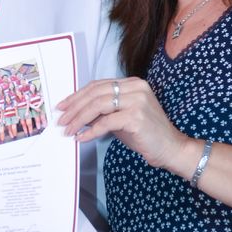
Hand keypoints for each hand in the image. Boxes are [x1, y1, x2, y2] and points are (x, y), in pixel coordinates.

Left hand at [58, 77, 193, 174]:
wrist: (170, 148)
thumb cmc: (146, 134)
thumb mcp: (121, 118)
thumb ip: (102, 111)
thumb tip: (76, 113)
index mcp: (132, 83)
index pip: (97, 86)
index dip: (77, 96)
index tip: (63, 107)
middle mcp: (135, 87)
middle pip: (95, 93)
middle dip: (74, 107)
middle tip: (61, 120)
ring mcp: (137, 100)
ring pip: (98, 105)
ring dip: (79, 119)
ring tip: (68, 130)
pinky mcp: (136, 117)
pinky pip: (106, 122)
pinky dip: (91, 131)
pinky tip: (82, 138)